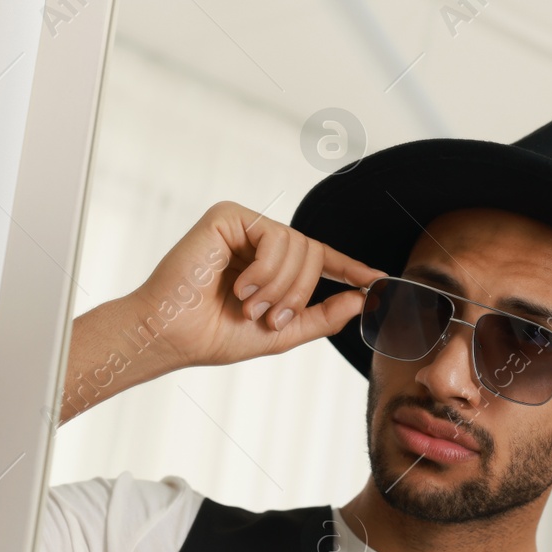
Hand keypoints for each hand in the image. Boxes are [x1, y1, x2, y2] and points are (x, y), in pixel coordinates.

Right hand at [126, 200, 385, 370]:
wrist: (171, 334)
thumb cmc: (212, 335)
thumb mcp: (279, 333)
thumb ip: (320, 317)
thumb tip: (362, 300)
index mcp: (269, 265)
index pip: (319, 259)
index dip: (351, 269)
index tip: (380, 281)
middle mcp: (257, 240)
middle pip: (313, 254)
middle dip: (298, 292)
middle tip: (268, 316)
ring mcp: (243, 225)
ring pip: (298, 246)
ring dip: (279, 286)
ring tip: (247, 304)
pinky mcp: (228, 216)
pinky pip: (274, 235)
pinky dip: (265, 268)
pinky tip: (238, 285)